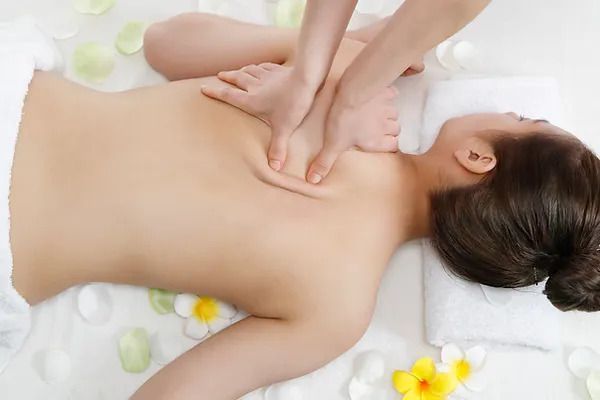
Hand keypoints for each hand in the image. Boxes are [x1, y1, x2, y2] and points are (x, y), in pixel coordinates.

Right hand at [201, 63, 316, 170]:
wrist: (306, 80)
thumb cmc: (293, 104)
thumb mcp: (284, 129)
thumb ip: (278, 148)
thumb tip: (274, 168)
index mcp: (252, 101)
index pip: (229, 95)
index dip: (215, 92)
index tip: (204, 88)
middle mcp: (256, 86)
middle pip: (237, 79)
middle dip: (227, 77)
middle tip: (220, 75)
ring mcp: (267, 76)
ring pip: (250, 70)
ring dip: (241, 70)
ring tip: (236, 71)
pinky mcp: (279, 71)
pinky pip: (265, 67)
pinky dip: (259, 67)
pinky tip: (259, 67)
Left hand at [306, 86, 399, 183]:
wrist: (350, 93)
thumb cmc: (343, 120)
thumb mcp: (332, 144)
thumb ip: (325, 163)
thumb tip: (314, 180)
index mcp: (376, 140)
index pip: (392, 147)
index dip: (389, 146)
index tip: (382, 144)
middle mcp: (385, 126)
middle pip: (395, 129)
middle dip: (388, 129)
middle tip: (376, 127)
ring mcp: (387, 109)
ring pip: (394, 113)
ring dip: (387, 113)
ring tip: (375, 112)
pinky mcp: (386, 92)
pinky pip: (392, 94)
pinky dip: (387, 95)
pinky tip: (377, 95)